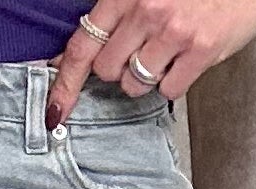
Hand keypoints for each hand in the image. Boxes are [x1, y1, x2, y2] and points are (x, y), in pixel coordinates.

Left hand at [45, 0, 255, 127]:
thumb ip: (118, 14)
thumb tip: (87, 54)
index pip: (82, 45)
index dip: (65, 82)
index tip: (55, 111)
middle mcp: (145, 10)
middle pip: (107, 70)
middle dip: (117, 70)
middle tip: (137, 54)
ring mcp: (173, 32)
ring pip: (136, 84)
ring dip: (144, 78)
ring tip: (163, 54)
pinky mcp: (200, 50)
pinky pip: (169, 89)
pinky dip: (172, 83)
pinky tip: (183, 61)